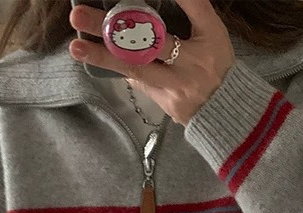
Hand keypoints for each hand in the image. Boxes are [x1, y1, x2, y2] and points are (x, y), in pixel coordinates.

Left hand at [69, 0, 235, 125]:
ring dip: (103, 57)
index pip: (194, 9)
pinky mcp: (166, 104)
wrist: (226, 112)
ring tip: (77, 47)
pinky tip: (100, 59)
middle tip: (79, 15)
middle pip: (150, 41)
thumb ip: (191, 11)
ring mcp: (177, 87)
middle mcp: (192, 64)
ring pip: (136, 68)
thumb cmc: (218, 66)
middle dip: (114, 28)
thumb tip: (151, 1)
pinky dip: (121, 68)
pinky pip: (139, 82)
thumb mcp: (213, 34)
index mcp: (210, 40)